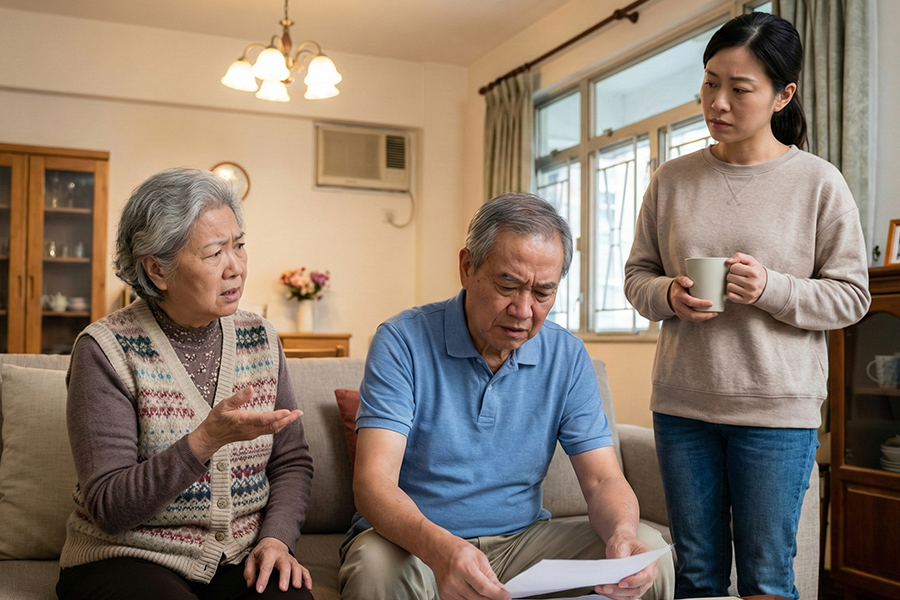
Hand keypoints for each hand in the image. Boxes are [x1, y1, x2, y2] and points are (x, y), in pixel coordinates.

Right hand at [188, 386, 302, 462]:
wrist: (211, 437)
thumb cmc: (216, 420)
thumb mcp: (224, 405)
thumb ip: (238, 397)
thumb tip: (251, 388)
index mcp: (243, 421)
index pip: (262, 419)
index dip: (276, 416)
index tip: (287, 411)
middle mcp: (250, 429)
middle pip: (273, 426)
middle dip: (288, 419)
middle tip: (300, 412)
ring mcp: (252, 433)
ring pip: (273, 429)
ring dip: (286, 422)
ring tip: (296, 414)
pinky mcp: (253, 435)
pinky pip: (269, 430)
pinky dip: (279, 424)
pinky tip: (284, 419)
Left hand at [244, 537, 311, 593]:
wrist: (273, 543)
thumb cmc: (262, 553)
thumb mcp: (251, 559)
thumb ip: (249, 572)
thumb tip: (250, 584)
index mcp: (269, 553)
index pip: (266, 566)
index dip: (263, 578)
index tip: (260, 589)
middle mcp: (281, 555)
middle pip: (285, 565)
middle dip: (284, 577)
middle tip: (283, 588)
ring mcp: (290, 560)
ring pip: (296, 567)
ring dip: (297, 577)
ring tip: (297, 587)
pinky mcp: (297, 564)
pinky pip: (304, 570)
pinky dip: (307, 579)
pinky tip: (308, 588)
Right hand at [430, 537, 509, 599]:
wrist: (438, 550)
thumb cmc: (458, 550)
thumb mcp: (479, 557)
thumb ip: (490, 575)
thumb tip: (500, 590)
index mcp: (464, 567)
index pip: (484, 588)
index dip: (497, 595)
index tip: (506, 596)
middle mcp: (454, 580)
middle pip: (478, 598)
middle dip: (491, 597)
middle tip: (497, 594)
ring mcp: (448, 590)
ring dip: (481, 599)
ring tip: (482, 589)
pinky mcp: (444, 596)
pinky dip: (471, 599)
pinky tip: (471, 590)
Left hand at [594, 533, 657, 599]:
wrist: (622, 542)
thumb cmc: (624, 542)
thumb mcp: (621, 544)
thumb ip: (620, 557)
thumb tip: (616, 571)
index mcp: (650, 562)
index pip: (645, 576)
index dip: (633, 582)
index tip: (620, 583)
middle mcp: (649, 574)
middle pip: (637, 589)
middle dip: (620, 590)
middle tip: (605, 587)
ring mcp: (641, 583)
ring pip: (630, 595)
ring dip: (615, 594)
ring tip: (601, 589)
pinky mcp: (632, 587)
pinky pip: (625, 595)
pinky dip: (614, 594)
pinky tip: (604, 590)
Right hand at [668, 275, 718, 322]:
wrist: (671, 293)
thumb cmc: (679, 285)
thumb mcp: (679, 279)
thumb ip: (684, 279)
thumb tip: (690, 283)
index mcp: (678, 295)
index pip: (689, 301)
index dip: (700, 303)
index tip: (711, 303)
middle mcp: (678, 305)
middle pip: (691, 314)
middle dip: (704, 315)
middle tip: (714, 312)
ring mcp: (679, 311)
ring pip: (691, 318)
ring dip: (704, 318)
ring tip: (713, 314)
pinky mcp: (681, 315)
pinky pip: (691, 320)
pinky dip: (700, 319)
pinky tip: (707, 316)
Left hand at [725, 252, 766, 304]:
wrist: (766, 286)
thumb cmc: (756, 272)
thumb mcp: (751, 261)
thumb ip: (739, 257)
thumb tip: (728, 261)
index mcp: (754, 273)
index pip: (733, 267)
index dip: (735, 267)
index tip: (740, 269)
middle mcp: (752, 284)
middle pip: (730, 277)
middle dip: (732, 275)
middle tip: (739, 276)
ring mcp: (749, 293)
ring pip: (729, 286)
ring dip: (732, 283)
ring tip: (739, 282)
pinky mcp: (745, 301)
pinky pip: (730, 296)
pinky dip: (732, 292)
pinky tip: (738, 289)